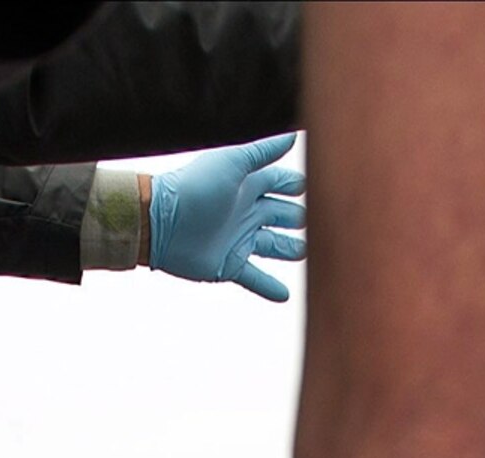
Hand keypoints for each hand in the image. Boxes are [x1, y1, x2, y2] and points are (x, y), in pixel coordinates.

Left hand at [147, 135, 306, 302]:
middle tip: (322, 223)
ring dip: (290, 250)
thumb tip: (293, 135)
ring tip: (309, 254)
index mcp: (246, 186)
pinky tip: (285, 296)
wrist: (162, 222)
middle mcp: (245, 213)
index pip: (278, 183)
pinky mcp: (229, 265)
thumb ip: (263, 152)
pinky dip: (269, 287)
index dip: (296, 185)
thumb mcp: (233, 163)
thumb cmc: (196, 186)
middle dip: (299, 217)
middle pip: (280, 215)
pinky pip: (254, 277)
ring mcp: (238, 240)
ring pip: (273, 246)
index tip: (318, 185)